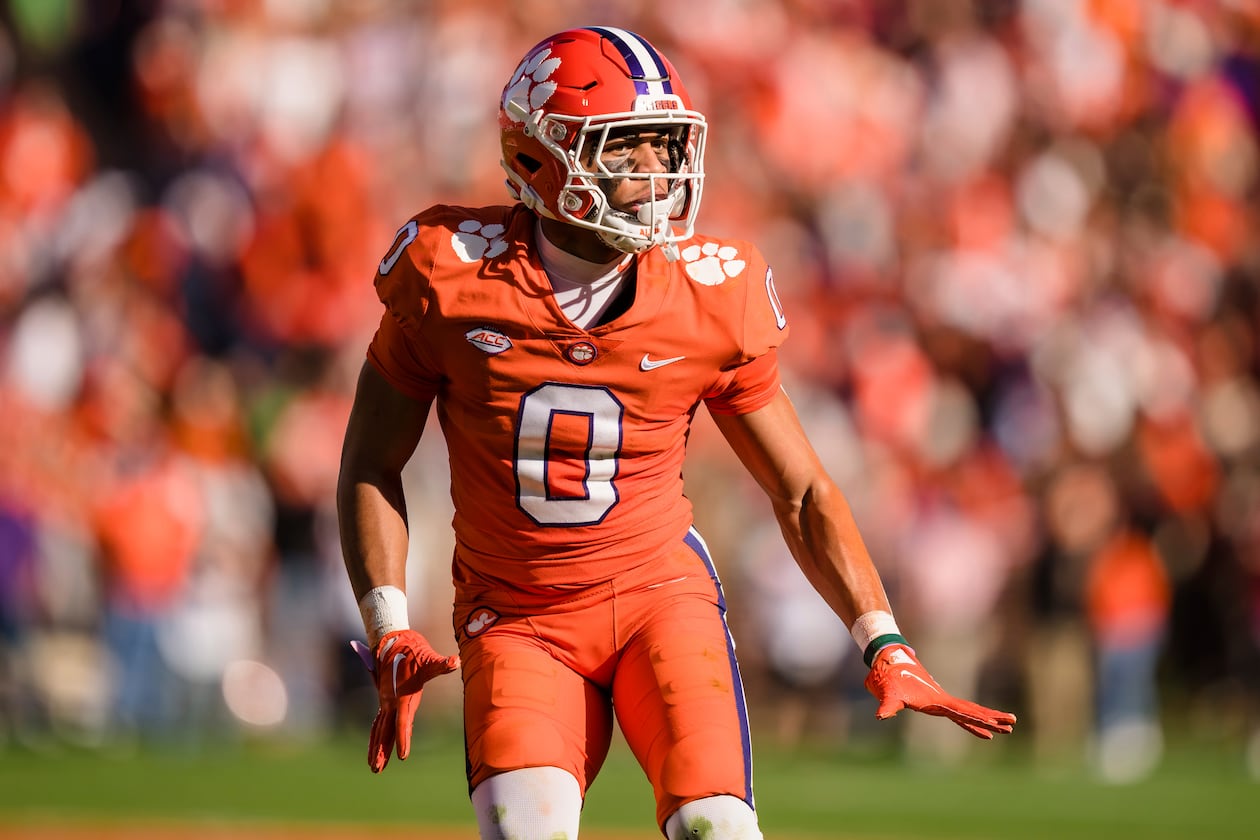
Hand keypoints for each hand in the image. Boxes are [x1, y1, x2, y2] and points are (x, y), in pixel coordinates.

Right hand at [351, 629, 459, 771]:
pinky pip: (378, 723)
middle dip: (382, 750)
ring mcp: (385, 702)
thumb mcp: (429, 659)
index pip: (402, 721)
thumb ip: (442, 664)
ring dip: (375, 748)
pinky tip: (374, 749)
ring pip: (379, 729)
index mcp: (402, 696)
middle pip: (385, 730)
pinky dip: (375, 737)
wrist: (394, 642)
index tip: (403, 755)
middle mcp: (391, 702)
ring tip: (374, 767)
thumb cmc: (414, 652)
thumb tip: (456, 661)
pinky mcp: (385, 701)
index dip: (403, 738)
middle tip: (377, 769)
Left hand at [864, 644, 1015, 738]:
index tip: (995, 724)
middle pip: (972, 710)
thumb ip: (887, 706)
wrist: (888, 659)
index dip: (978, 719)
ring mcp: (941, 701)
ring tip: (1008, 727)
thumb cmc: (887, 677)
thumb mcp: (887, 693)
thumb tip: (881, 717)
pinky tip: (984, 731)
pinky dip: (972, 723)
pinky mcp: (937, 703)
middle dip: (991, 718)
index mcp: (936, 700)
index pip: (962, 712)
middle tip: (1012, 724)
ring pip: (969, 712)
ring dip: (987, 719)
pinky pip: (960, 716)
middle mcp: (943, 700)